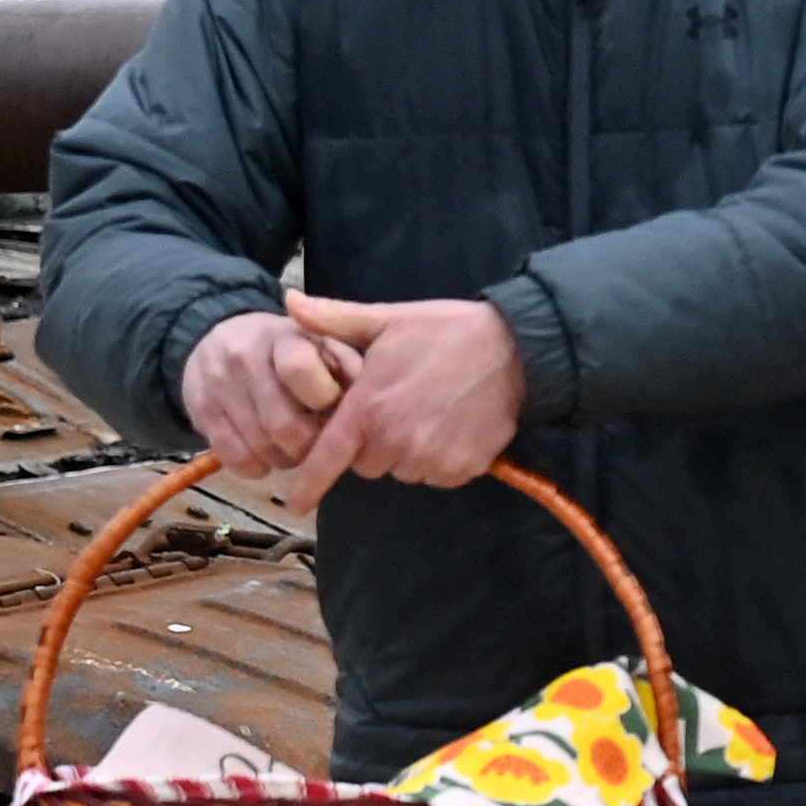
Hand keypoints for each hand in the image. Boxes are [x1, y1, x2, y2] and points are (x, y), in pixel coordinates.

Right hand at [179, 309, 343, 477]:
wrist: (220, 337)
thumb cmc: (287, 349)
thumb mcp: (322, 344)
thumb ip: (348, 368)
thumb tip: (371, 398)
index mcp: (284, 336)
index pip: (299, 370)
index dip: (323, 400)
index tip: (330, 409)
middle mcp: (245, 356)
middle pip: (282, 424)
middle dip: (308, 445)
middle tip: (315, 443)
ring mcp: (219, 384)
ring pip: (261, 446)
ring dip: (286, 459)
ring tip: (293, 448)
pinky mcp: (201, 410)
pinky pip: (235, 457)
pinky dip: (257, 467)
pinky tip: (266, 456)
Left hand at [277, 292, 529, 502]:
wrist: (517, 350)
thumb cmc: (447, 331)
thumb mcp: (387, 320)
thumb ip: (334, 319)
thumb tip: (288, 301)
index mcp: (369, 407)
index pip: (326, 457)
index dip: (308, 483)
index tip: (295, 503)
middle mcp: (395, 440)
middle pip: (366, 463)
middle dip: (371, 444)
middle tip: (395, 409)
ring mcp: (431, 459)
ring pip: (401, 470)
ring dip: (405, 452)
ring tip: (427, 413)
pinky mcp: (461, 469)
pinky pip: (434, 475)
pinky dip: (436, 459)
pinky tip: (450, 426)